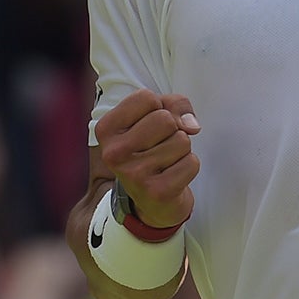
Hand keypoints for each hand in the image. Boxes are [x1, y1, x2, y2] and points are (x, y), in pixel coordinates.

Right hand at [94, 89, 199, 230]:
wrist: (150, 200)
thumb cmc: (152, 149)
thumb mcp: (155, 117)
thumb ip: (174, 105)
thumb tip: (191, 126)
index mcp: (106, 129)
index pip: (146, 98)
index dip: (159, 108)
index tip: (149, 126)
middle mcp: (113, 152)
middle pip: (165, 119)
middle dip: (173, 130)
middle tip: (160, 147)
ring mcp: (133, 174)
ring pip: (182, 140)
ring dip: (181, 150)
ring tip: (166, 162)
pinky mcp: (156, 192)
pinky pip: (192, 163)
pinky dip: (189, 167)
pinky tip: (172, 176)